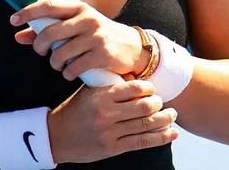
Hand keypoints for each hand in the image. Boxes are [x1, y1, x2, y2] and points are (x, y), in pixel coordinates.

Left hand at [11, 0, 149, 81]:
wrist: (132, 48)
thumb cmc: (97, 36)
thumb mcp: (76, 27)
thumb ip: (48, 30)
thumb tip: (19, 35)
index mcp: (79, 8)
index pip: (48, 5)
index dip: (28, 12)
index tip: (13, 20)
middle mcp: (88, 19)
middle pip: (50, 33)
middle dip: (39, 46)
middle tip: (42, 52)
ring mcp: (96, 37)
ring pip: (59, 54)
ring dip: (55, 63)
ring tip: (60, 64)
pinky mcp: (102, 54)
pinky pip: (73, 68)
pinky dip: (67, 73)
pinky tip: (71, 72)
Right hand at [48, 79, 177, 162]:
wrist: (55, 136)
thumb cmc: (75, 109)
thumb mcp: (90, 91)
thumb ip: (111, 85)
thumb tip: (138, 80)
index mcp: (102, 96)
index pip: (136, 88)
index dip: (150, 88)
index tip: (152, 89)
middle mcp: (107, 114)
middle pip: (145, 107)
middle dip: (159, 104)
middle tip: (163, 102)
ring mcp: (110, 133)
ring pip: (146, 125)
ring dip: (165, 119)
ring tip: (172, 115)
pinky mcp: (112, 148)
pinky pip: (141, 142)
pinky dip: (160, 138)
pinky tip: (171, 133)